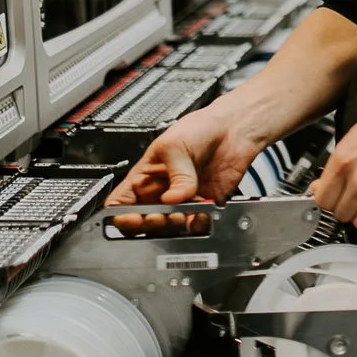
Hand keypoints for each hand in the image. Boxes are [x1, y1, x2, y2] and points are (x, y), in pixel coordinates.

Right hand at [106, 105, 267, 234]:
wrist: (233, 129)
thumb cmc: (199, 129)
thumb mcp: (176, 145)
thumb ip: (175, 175)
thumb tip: (172, 199)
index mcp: (145, 177)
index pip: (122, 203)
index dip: (122, 215)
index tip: (134, 217)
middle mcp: (162, 193)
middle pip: (145, 221)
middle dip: (150, 223)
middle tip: (161, 216)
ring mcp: (183, 201)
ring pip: (170, 228)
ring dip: (174, 226)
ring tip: (183, 213)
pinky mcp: (205, 206)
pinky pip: (196, 225)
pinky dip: (197, 224)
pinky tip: (200, 213)